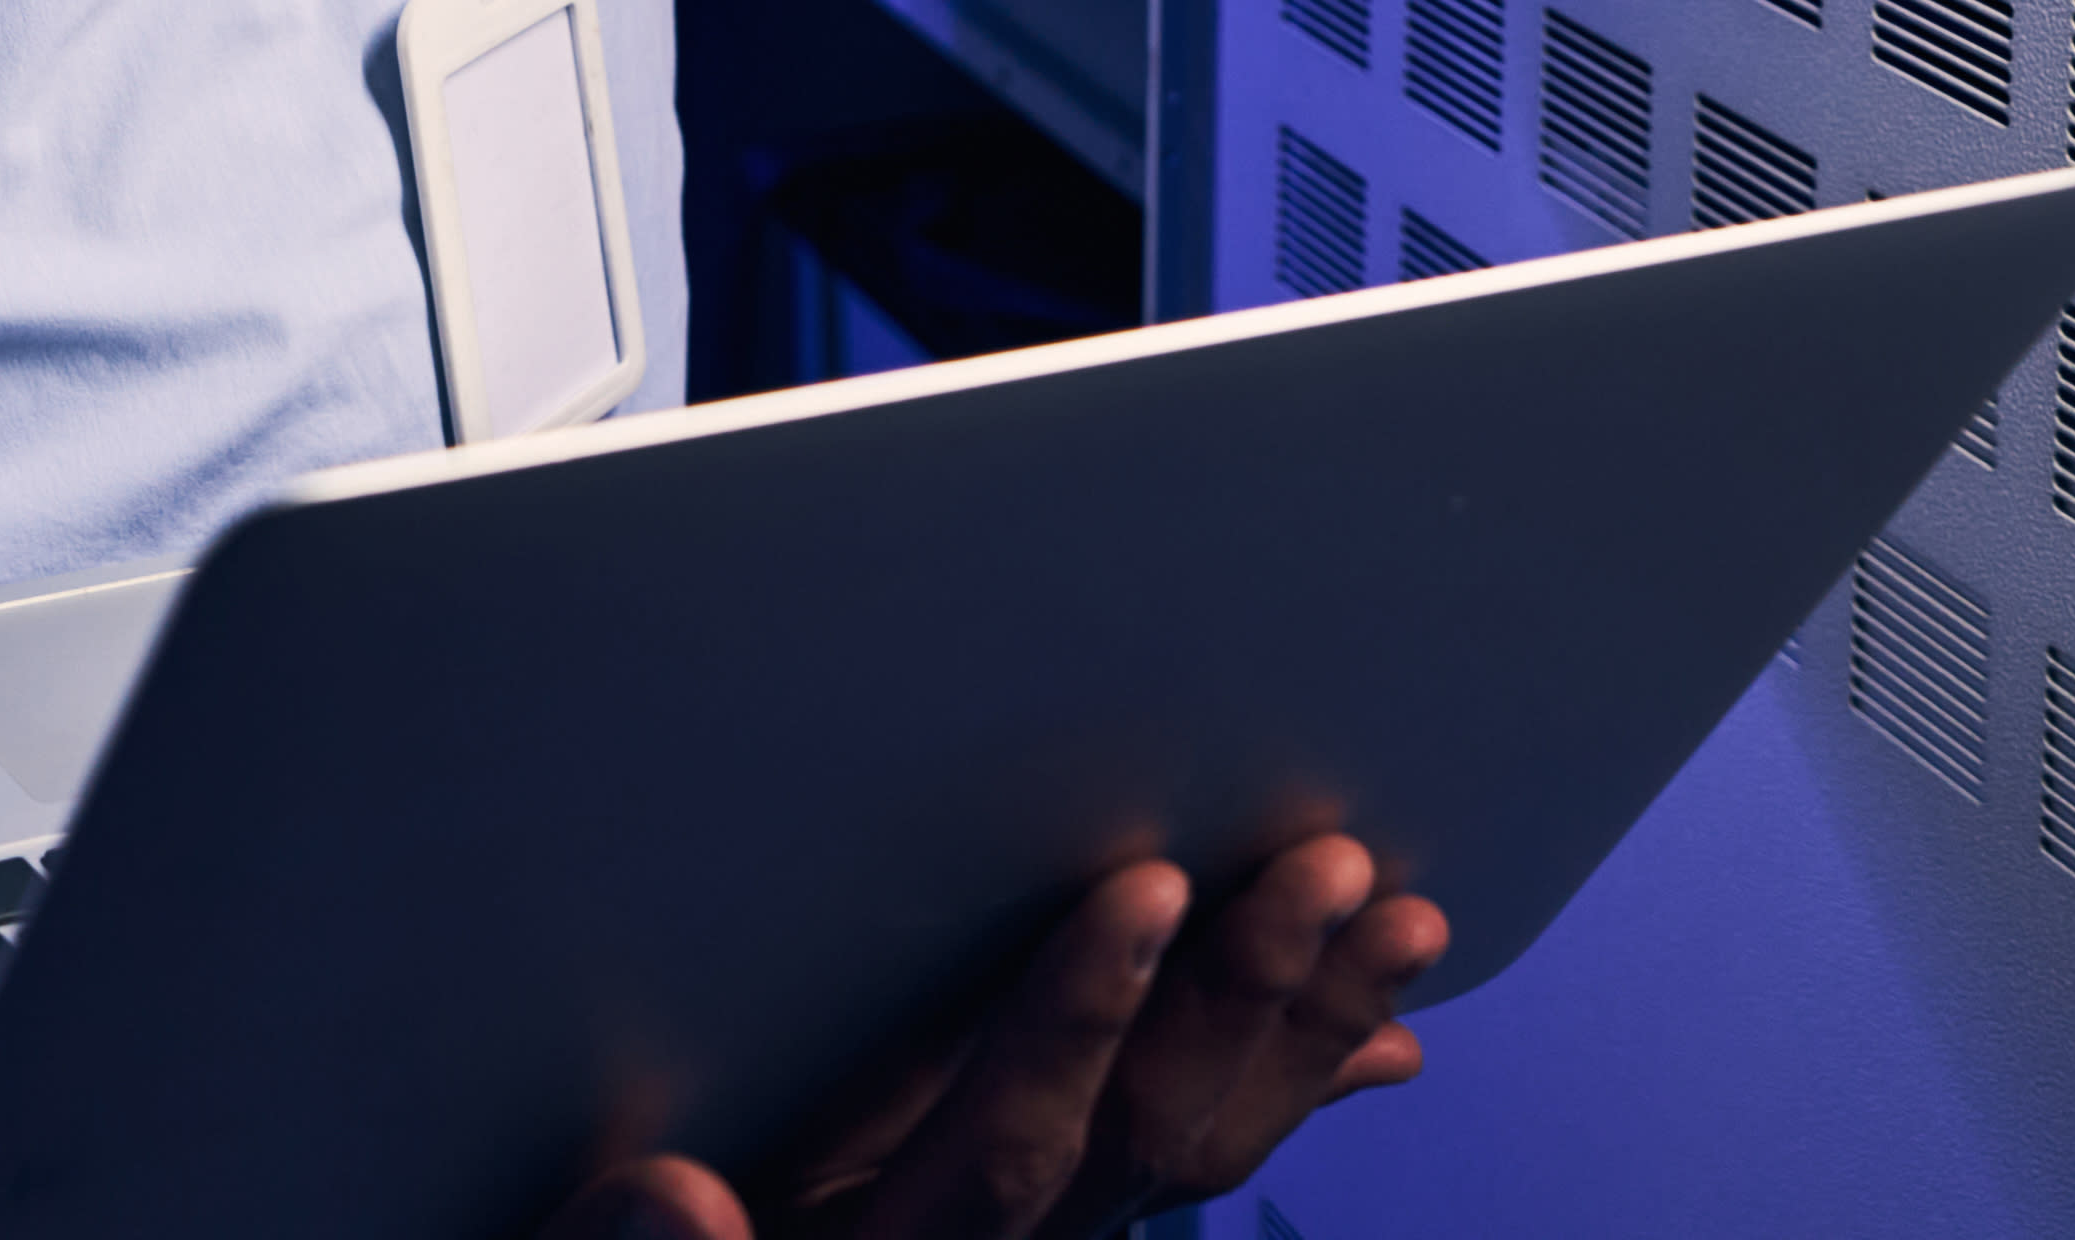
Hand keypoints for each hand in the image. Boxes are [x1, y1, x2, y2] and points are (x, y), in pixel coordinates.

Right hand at [532, 837, 1444, 1239]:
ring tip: (1403, 925)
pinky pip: (1197, 1164)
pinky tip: (1376, 1044)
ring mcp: (1035, 1235)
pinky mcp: (1052, 1211)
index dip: (1080, 1017)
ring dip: (1305, 1034)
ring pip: (1196, 1149)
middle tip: (1332, 871)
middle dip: (1245, 999)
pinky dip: (1291, 1092)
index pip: (1006, 1141)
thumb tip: (672, 1194)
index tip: (1145, 890)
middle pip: (1141, 1141)